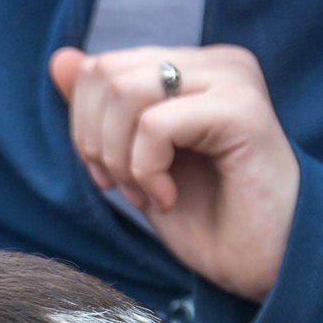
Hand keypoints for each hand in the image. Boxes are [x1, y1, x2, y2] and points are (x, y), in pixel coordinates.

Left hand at [48, 44, 298, 301]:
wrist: (261, 263)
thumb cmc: (205, 215)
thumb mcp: (134, 160)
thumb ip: (101, 108)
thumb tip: (60, 59)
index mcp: (192, 66)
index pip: (102, 67)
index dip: (85, 126)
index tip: (108, 175)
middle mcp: (217, 62)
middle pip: (107, 75)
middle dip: (97, 143)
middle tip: (125, 188)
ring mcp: (234, 80)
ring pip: (126, 93)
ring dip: (122, 159)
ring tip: (148, 194)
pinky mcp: (242, 110)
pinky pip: (155, 125)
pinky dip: (146, 171)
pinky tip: (168, 197)